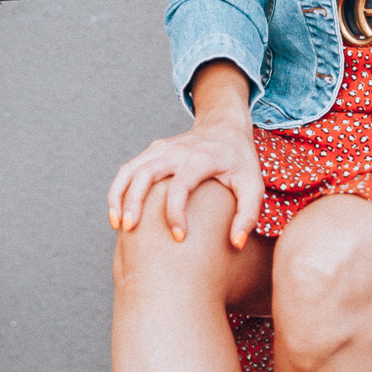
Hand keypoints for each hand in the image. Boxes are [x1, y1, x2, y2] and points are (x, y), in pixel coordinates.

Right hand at [107, 62, 262, 247]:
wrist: (225, 126)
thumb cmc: (240, 161)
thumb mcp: (254, 185)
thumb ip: (248, 215)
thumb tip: (236, 244)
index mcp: (202, 158)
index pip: (181, 185)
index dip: (176, 212)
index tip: (179, 237)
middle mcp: (177, 150)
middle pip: (146, 173)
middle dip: (135, 201)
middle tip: (131, 230)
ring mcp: (161, 148)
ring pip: (131, 169)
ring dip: (119, 196)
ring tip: (118, 225)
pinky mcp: (152, 151)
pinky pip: (128, 169)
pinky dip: (118, 190)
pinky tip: (118, 214)